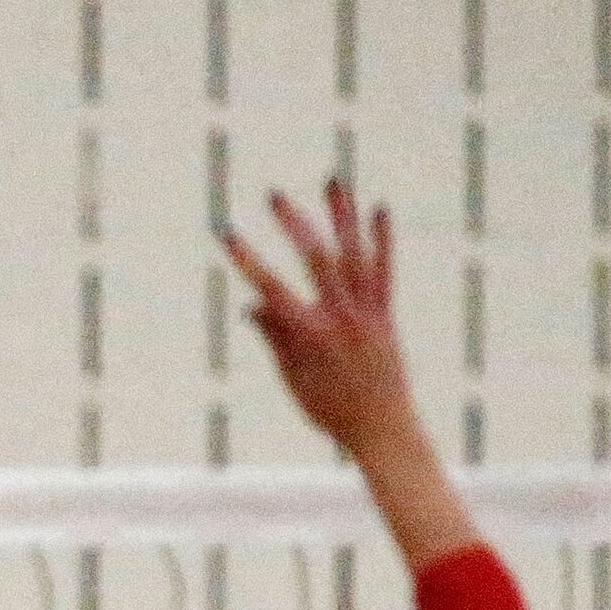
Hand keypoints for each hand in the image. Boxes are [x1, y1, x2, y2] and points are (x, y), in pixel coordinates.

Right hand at [223, 178, 418, 459]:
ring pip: (352, 254)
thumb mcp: (292, 378)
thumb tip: (254, 303)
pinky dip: (381, 239)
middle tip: (274, 195)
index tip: (226, 234)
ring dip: (341, 215)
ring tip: (331, 182)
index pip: (269, 288)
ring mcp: (365, 312)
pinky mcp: (384, 314)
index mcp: (308, 336)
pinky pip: (384, 270)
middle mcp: (338, 317)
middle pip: (314, 258)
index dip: (245, 259)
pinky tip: (378, 210)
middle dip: (292, 223)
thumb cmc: (330, 410)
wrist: (381, 427)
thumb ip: (275, 338)